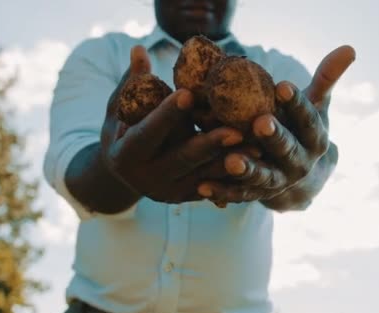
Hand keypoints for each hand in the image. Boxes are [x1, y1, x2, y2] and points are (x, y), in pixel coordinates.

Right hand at [101, 46, 243, 203]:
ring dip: (232, 162)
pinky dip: (234, 175)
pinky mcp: (186, 198)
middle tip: (237, 130)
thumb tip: (139, 49)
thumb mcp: (119, 110)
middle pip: (183, 158)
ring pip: (204, 175)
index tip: (187, 93)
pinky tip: (256, 162)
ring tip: (258, 147)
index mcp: (126, 155)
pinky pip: (214, 187)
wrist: (123, 174)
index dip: (167, 113)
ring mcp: (168, 192)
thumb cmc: (121, 131)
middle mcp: (147, 179)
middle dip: (211, 144)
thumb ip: (132, 84)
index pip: (148, 132)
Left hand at [196, 45, 355, 203]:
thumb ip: (325, 80)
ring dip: (248, 169)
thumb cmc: (302, 131)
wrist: (301, 178)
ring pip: (264, 175)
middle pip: (288, 149)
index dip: (296, 103)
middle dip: (274, 137)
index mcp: (315, 139)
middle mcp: (300, 163)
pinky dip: (222, 193)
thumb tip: (348, 49)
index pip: (308, 119)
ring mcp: (279, 181)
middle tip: (260, 123)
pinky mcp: (257, 195)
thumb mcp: (315, 108)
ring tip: (230, 161)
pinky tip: (202, 187)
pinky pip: (239, 195)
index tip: (282, 85)